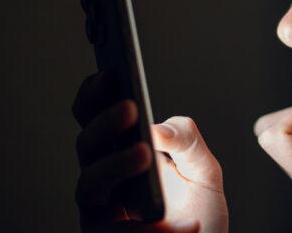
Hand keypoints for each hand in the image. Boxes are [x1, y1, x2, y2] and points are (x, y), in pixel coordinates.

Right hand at [73, 72, 227, 232]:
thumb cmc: (198, 215)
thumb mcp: (204, 172)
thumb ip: (187, 142)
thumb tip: (158, 128)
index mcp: (121, 156)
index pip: (95, 121)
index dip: (94, 97)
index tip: (108, 74)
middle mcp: (105, 182)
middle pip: (87, 147)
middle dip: (104, 124)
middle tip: (130, 108)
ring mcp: (102, 213)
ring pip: (89, 186)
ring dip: (114, 166)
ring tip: (144, 153)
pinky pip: (114, 232)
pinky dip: (147, 229)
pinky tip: (186, 225)